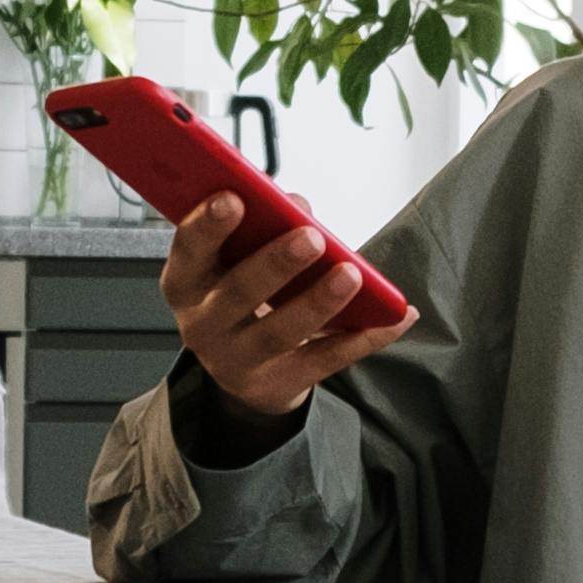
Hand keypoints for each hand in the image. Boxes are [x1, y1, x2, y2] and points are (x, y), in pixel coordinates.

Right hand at [161, 193, 397, 422]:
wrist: (241, 369)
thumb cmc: (239, 292)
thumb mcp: (235, 259)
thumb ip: (263, 226)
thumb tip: (299, 208)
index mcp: (186, 281)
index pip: (188, 251)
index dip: (207, 226)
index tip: (234, 198)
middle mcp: (203, 324)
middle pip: (237, 293)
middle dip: (275, 263)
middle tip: (312, 237)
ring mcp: (238, 360)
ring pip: (280, 332)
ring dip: (319, 302)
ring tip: (352, 274)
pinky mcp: (277, 385)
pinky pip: (324, 361)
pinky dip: (364, 338)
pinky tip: (396, 317)